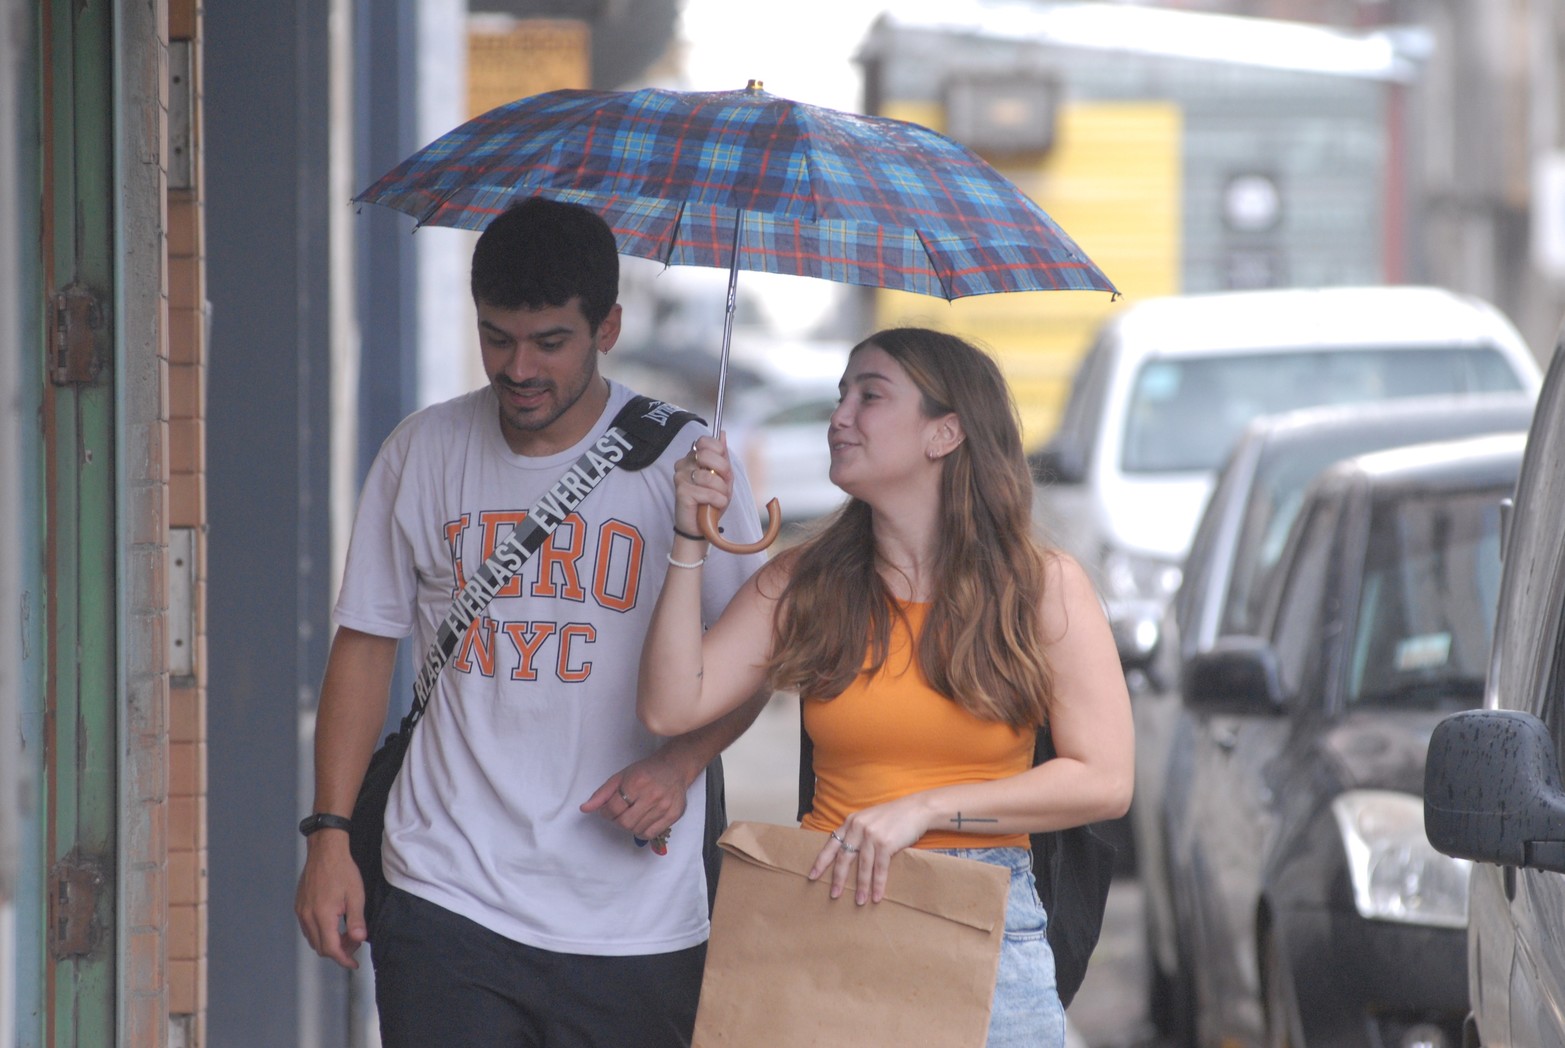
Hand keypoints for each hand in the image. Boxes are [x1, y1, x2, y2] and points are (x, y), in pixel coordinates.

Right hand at [295, 831, 367, 968]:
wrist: (325, 851)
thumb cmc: (342, 870)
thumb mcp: (356, 895)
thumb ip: (356, 920)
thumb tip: (359, 940)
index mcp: (322, 916)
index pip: (331, 949)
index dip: (344, 959)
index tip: (354, 963)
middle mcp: (307, 916)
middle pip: (320, 947)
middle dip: (339, 951)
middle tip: (355, 942)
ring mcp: (301, 911)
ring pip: (313, 939)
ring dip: (329, 942)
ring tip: (346, 933)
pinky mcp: (299, 906)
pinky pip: (308, 928)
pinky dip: (321, 933)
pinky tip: (334, 924)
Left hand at [580, 753, 689, 848]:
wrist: (674, 768)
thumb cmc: (645, 772)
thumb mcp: (620, 777)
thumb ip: (601, 794)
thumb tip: (584, 809)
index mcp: (637, 783)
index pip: (613, 808)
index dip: (606, 812)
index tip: (608, 810)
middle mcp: (652, 795)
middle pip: (625, 822)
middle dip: (617, 821)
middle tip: (620, 813)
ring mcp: (664, 806)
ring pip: (637, 830)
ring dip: (629, 826)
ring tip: (632, 814)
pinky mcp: (674, 815)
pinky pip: (651, 834)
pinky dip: (642, 832)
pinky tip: (642, 821)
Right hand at [673, 435, 733, 537]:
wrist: (700, 526)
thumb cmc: (710, 501)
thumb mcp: (723, 478)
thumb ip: (723, 457)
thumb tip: (722, 433)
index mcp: (694, 457)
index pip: (705, 441)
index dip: (720, 455)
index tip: (724, 470)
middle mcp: (684, 464)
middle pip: (708, 456)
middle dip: (723, 472)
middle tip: (723, 486)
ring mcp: (680, 477)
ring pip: (709, 476)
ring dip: (721, 491)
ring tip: (718, 499)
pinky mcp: (681, 491)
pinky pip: (707, 492)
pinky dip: (717, 500)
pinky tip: (714, 506)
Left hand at [807, 796, 931, 904]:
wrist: (917, 809)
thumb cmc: (894, 816)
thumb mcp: (869, 819)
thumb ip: (857, 832)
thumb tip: (847, 854)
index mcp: (851, 822)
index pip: (831, 844)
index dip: (821, 861)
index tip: (812, 875)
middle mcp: (858, 828)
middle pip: (843, 858)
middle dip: (838, 879)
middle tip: (834, 895)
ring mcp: (871, 836)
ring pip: (862, 867)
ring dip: (860, 887)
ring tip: (859, 901)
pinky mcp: (886, 843)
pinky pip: (879, 869)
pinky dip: (878, 884)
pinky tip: (877, 896)